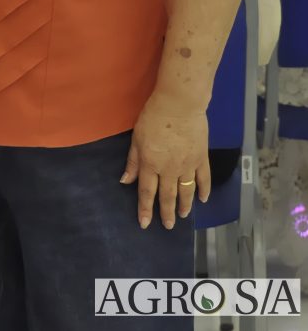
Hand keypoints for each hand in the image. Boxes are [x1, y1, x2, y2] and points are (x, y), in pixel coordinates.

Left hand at [121, 91, 209, 229]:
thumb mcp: (137, 137)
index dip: (145, 209)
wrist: (180, 104)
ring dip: (184, 205)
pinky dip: (204, 190)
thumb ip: (133, 161)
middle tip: (168, 226)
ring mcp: (187, 165)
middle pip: (168, 195)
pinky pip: (203, 178)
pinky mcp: (201, 158)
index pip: (147, 192)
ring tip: (183, 216)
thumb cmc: (153, 117)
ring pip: (186, 191)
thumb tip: (126, 181)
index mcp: (151, 164)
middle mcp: (169, 170)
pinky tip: (203, 199)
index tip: (145, 224)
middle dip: (167, 212)